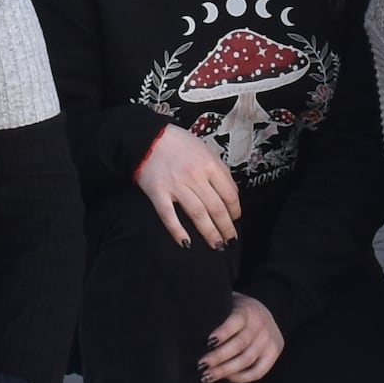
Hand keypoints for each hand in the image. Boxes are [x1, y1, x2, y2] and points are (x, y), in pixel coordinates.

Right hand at [132, 124, 241, 249]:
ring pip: (198, 214)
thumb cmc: (178, 143)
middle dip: (226, 227)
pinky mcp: (158, 193)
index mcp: (209, 164)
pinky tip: (186, 243)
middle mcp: (195, 176)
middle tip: (230, 239)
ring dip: (209, 232)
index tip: (235, 219)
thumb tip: (232, 193)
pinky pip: (169, 215)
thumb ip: (219, 170)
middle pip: (216, 207)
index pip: (229, 193)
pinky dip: (177, 231)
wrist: (148, 138)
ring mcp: (176, 185)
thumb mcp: (205, 149)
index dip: (235, 210)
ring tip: (217, 245)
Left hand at [199, 295, 284, 382]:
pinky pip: (257, 372)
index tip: (207, 342)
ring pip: (246, 360)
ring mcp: (269, 340)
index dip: (222, 333)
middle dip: (218, 357)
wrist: (261, 312)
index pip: (235, 321)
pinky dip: (239, 378)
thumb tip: (187, 328)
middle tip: (200, 365)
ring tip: (206, 376)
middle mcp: (261, 324)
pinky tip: (225, 378)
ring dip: (224, 371)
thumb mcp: (225, 304)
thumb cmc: (233, 310)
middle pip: (239, 345)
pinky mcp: (273, 353)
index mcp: (248, 309)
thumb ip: (214, 314)